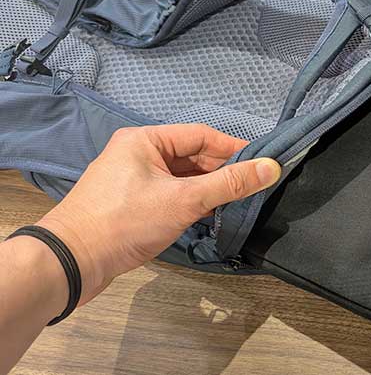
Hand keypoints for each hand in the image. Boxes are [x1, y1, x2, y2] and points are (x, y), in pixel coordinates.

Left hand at [36, 124, 280, 304]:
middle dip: (221, 172)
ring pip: (181, 178)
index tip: (262, 163)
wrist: (71, 262)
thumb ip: (229, 184)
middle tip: (252, 188)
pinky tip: (209, 216)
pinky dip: (190, 203)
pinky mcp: (130, 203)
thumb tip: (271, 168)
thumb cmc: (126, 222)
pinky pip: (169, 194)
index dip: (233, 148)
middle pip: (192, 156)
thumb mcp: (184, 200)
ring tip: (235, 203)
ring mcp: (132, 179)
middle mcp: (138, 153)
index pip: (201, 135)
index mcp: (145, 140)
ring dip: (207, 190)